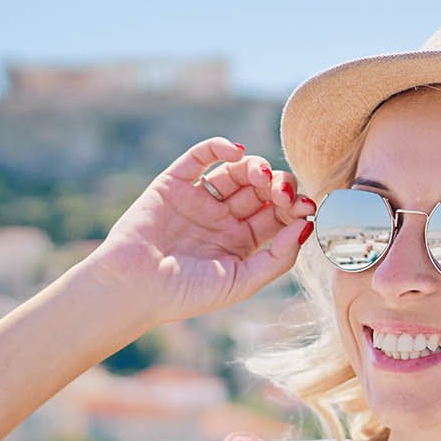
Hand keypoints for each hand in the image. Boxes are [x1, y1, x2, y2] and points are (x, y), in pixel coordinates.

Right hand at [75, 136, 315, 326]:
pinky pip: (201, 155)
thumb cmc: (185, 294)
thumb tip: (306, 226)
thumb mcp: (242, 282)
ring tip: (260, 176)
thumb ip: (277, 258)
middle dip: (278, 187)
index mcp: (241, 243)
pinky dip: (219, 146)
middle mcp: (222, 218)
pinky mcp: (174, 183)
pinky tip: (236, 152)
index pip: (276, 215)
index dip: (293, 207)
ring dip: (255, 167)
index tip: (305, 208)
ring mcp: (199, 199)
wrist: (134, 288)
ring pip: (237, 170)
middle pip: (261, 190)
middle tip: (281, 193)